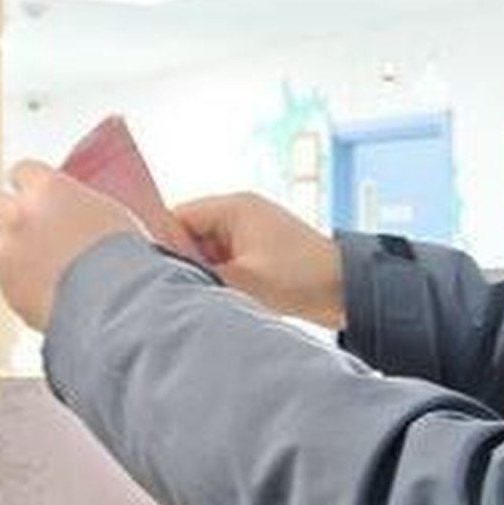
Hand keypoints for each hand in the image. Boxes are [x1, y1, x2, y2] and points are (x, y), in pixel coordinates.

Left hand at [0, 162, 144, 332]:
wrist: (118, 303)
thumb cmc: (125, 260)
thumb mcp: (109, 215)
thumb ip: (78, 207)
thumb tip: (76, 215)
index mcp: (48, 188)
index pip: (22, 172)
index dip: (29, 187)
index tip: (35, 197)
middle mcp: (20, 214)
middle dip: (7, 217)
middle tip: (29, 233)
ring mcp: (8, 252)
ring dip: (13, 257)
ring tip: (47, 272)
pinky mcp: (7, 287)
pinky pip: (8, 283)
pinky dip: (22, 288)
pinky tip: (50, 294)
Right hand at [174, 191, 345, 326]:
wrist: (347, 290)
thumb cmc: (302, 277)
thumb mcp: (246, 278)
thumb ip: (202, 274)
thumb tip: (168, 280)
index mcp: (234, 207)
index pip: (178, 217)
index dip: (163, 244)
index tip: (156, 273)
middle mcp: (239, 214)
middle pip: (189, 235)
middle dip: (184, 262)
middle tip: (177, 289)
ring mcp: (249, 233)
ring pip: (206, 252)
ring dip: (203, 273)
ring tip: (203, 296)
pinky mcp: (257, 253)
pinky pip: (224, 262)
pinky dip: (219, 278)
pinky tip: (220, 297)